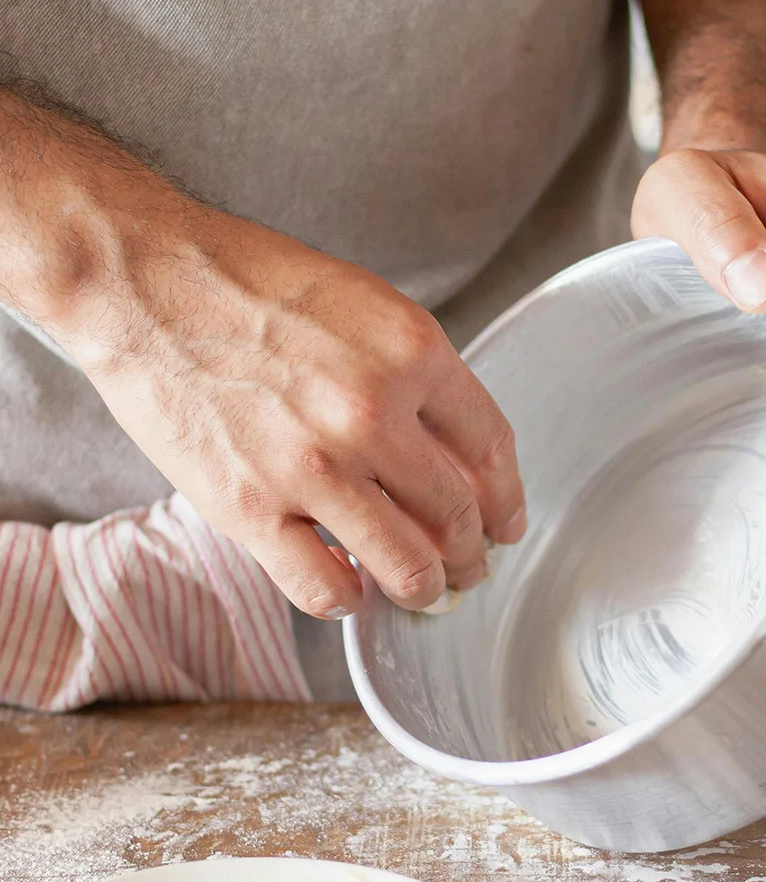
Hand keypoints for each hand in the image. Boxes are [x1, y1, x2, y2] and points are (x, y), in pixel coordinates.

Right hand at [17, 164, 524, 616]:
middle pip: (458, 516)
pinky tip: (349, 588)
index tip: (506, 523)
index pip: (492, 449)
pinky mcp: (249, 507)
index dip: (508, 499)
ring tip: (423, 591)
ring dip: (424, 589)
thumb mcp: (366, 308)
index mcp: (413, 354)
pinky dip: (347, 599)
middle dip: (473, 554)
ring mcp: (312, 466)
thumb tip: (461, 458)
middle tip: (471, 567)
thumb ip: (418, 379)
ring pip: (405, 566)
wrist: (141, 281)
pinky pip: (323, 588)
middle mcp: (373, 413)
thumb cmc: (250, 285)